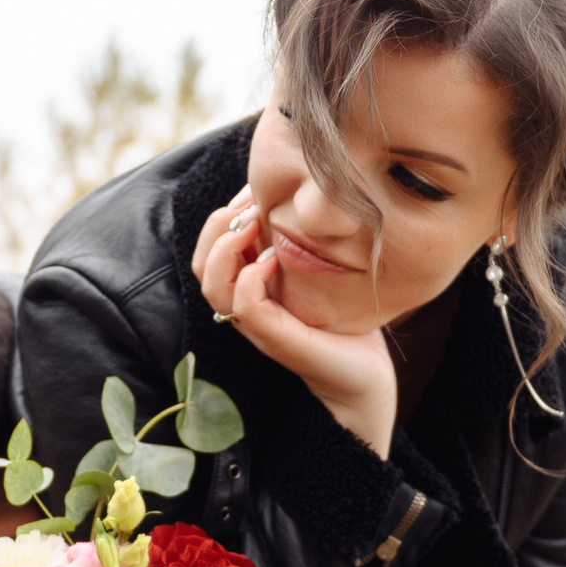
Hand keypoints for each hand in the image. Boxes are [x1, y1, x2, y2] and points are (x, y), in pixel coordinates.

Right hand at [192, 187, 398, 457]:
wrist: (365, 376)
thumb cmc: (345, 322)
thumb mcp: (317, 271)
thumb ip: (297, 242)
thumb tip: (294, 191)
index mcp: (247, 292)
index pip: (207, 252)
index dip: (220, 219)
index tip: (251, 194)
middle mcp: (243, 309)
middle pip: (201, 266)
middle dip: (217, 228)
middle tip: (250, 205)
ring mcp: (257, 326)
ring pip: (212, 286)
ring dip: (227, 248)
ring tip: (255, 225)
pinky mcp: (276, 338)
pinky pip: (244, 305)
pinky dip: (252, 277)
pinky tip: (276, 259)